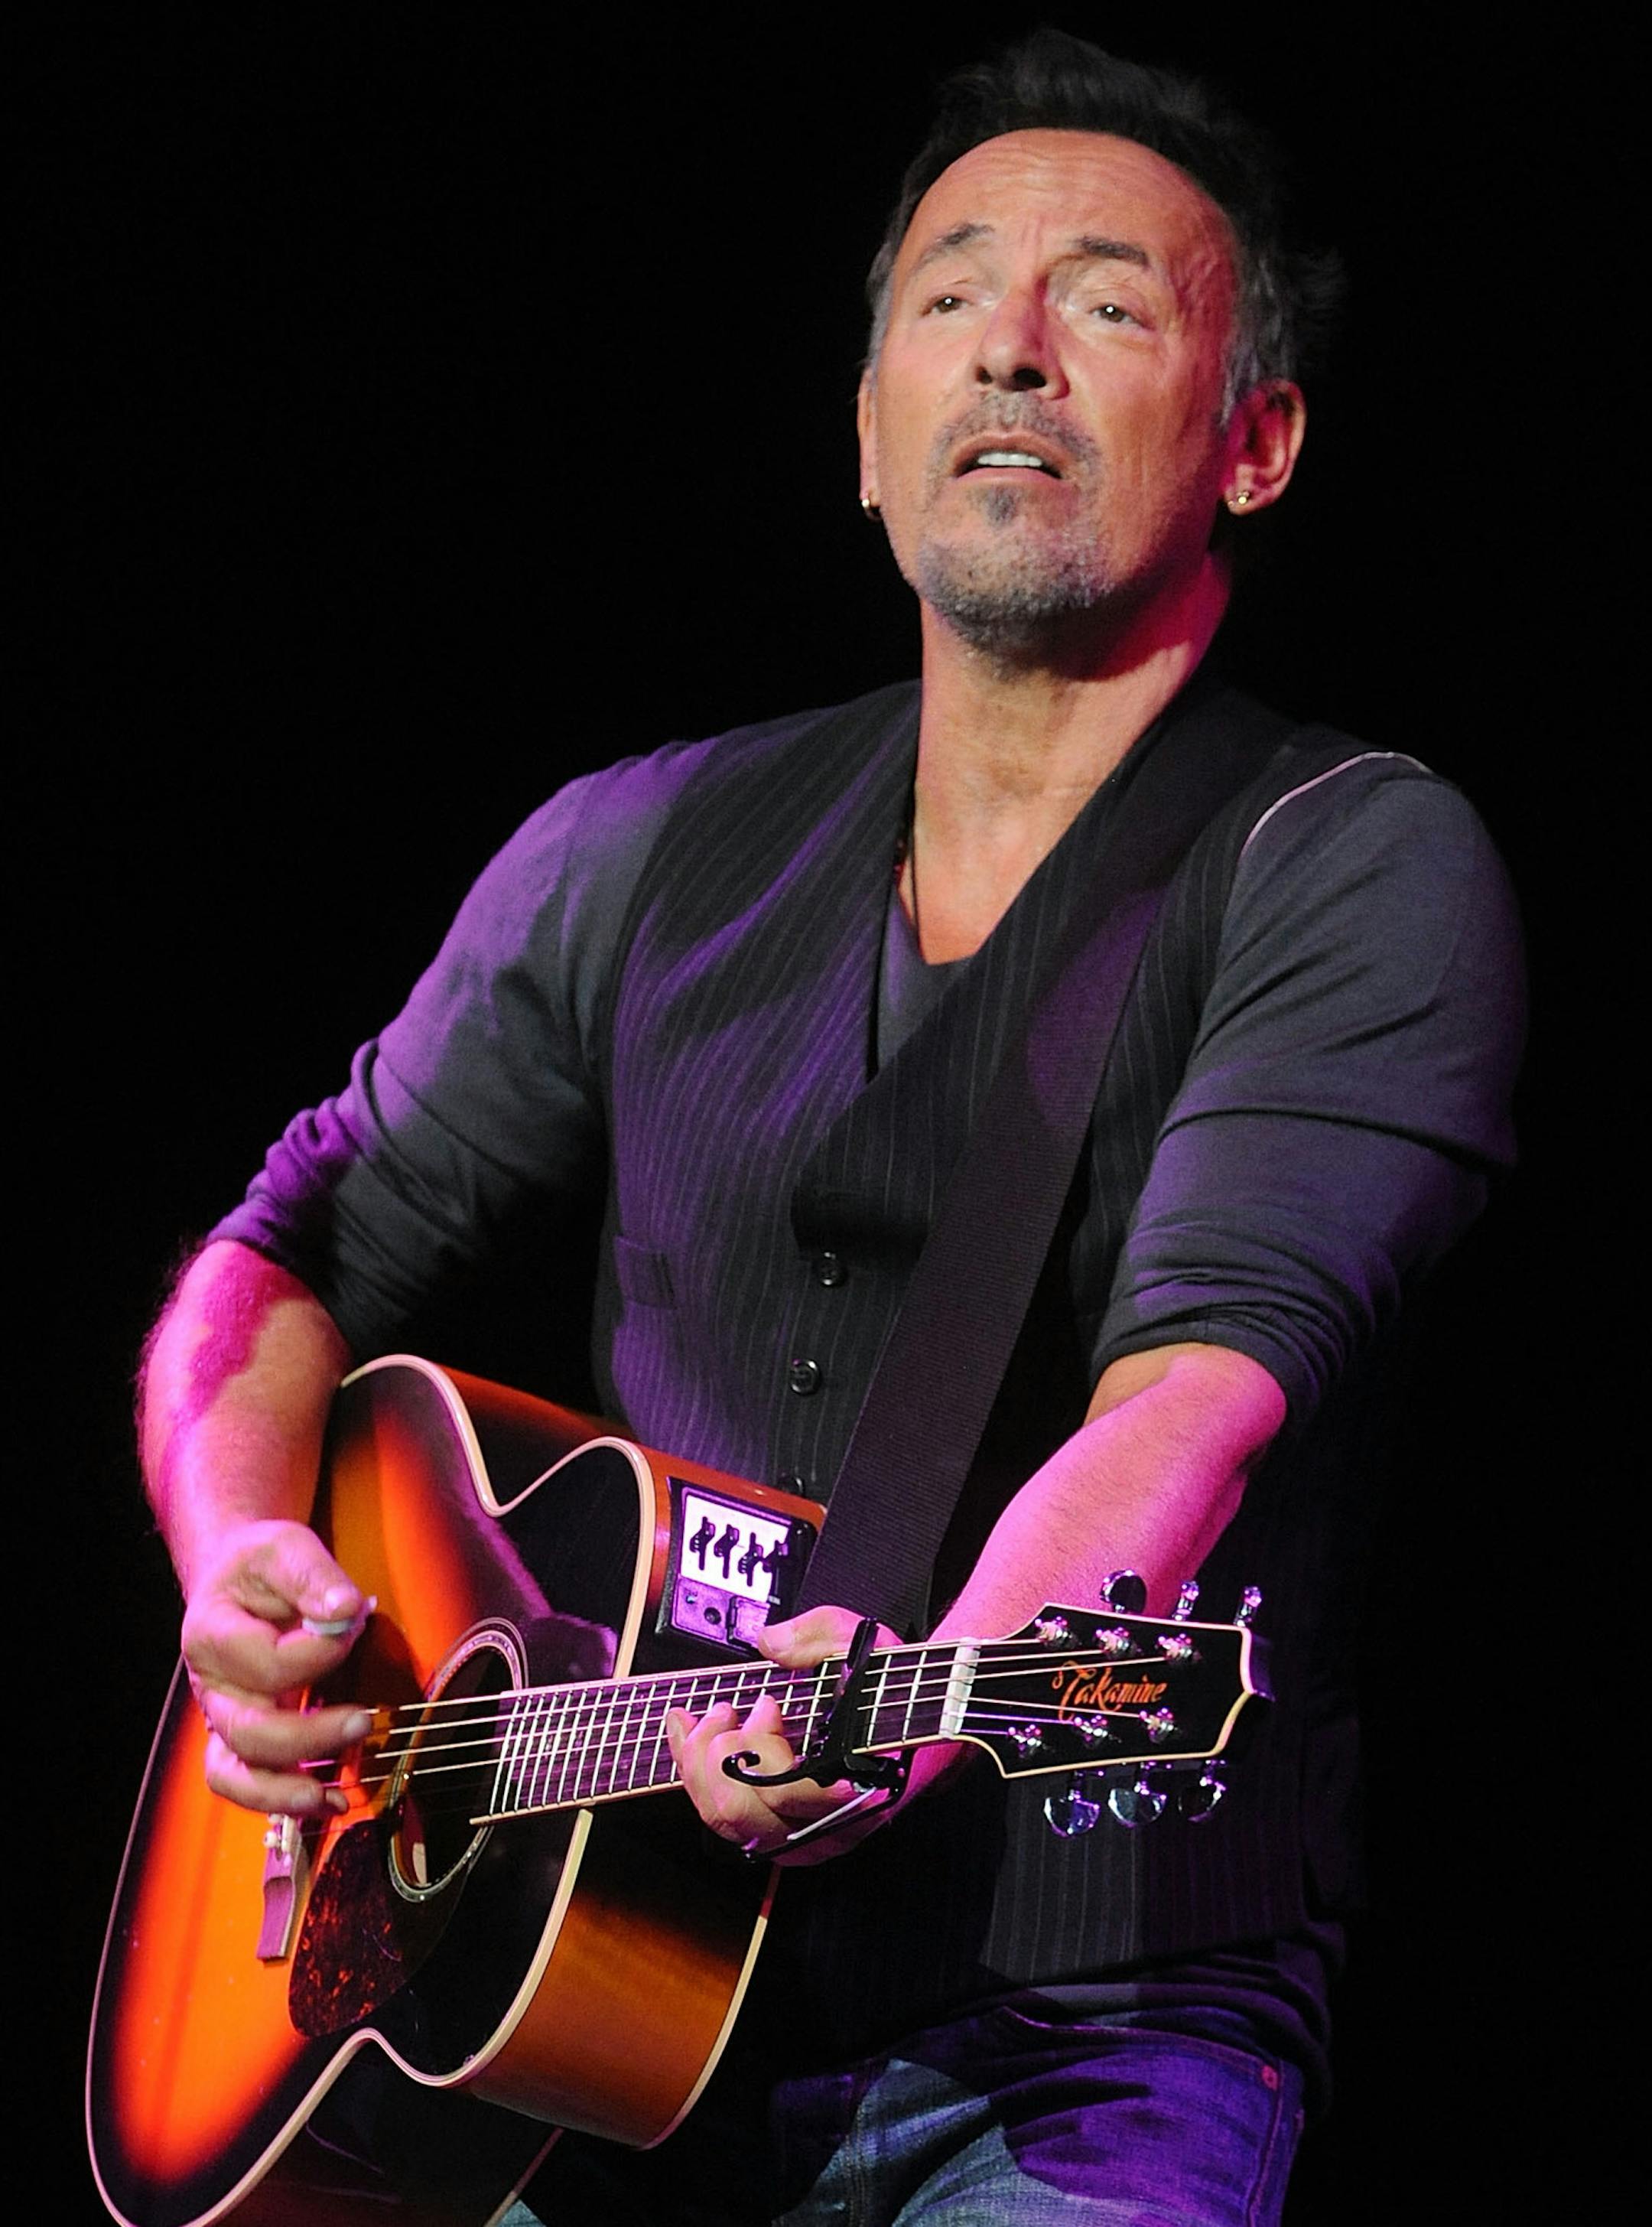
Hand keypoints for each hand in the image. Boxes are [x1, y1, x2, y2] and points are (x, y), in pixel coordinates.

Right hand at [180, 1518, 372, 1817]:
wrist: (235, 1575)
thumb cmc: (260, 1564)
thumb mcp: (286, 1549)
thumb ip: (314, 1577)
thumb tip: (346, 1610)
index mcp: (211, 1635)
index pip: (269, 1663)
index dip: (320, 1652)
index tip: (355, 1620)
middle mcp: (210, 1687)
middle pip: (250, 1732)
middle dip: (310, 1736)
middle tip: (365, 1720)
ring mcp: (223, 1717)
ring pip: (237, 1774)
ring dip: (287, 1790)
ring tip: (335, 1794)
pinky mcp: (241, 1736)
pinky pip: (248, 1782)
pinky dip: (283, 1799)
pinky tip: (328, 1799)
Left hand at [664, 1605, 968, 1867]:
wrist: (912, 1720)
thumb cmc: (889, 1689)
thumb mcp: (864, 1644)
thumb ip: (820, 1635)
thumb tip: (770, 1643)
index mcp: (852, 1791)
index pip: (785, 1795)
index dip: (763, 1745)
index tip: (770, 1703)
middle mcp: (822, 1829)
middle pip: (738, 1811)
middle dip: (720, 1749)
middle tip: (731, 1708)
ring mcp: (795, 1836)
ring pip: (721, 1819)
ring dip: (700, 1760)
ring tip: (714, 1716)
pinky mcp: (773, 1831)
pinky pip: (718, 1816)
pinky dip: (693, 1772)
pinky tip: (690, 1731)